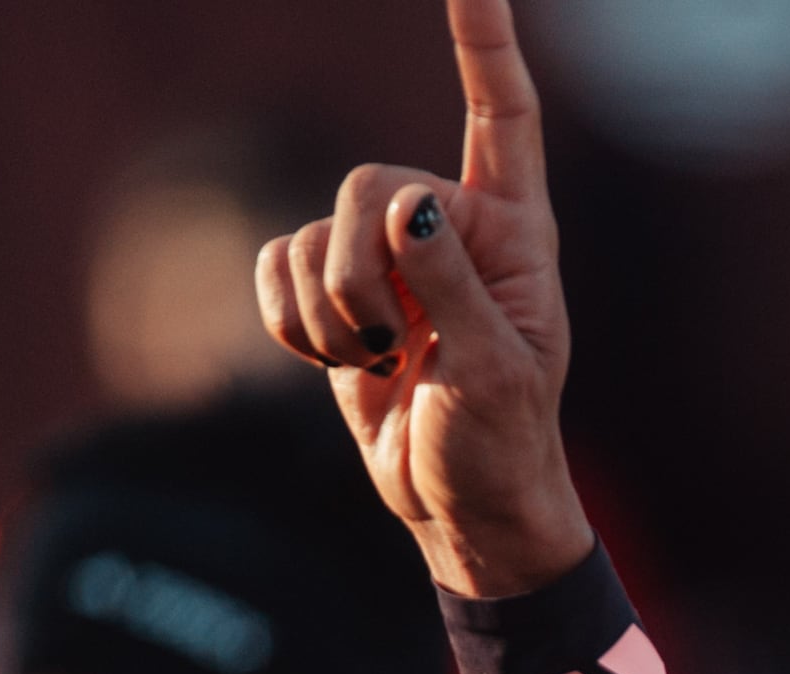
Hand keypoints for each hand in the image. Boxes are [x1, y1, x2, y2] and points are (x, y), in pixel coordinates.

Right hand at [255, 0, 593, 598]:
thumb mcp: (493, 374)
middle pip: (363, 183)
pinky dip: (290, 322)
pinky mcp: (333, 292)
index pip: (503, 113)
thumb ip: (451, 284)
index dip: (484, 41)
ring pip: (313, 230)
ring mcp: (386, 257)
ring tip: (381, 366)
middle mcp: (448, 226)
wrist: (461, 510)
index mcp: (514, 231)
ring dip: (329, 313)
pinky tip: (338, 363)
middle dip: (361, 273)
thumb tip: (407, 204)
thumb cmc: (500, 445)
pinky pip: (275, 266)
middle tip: (394, 347)